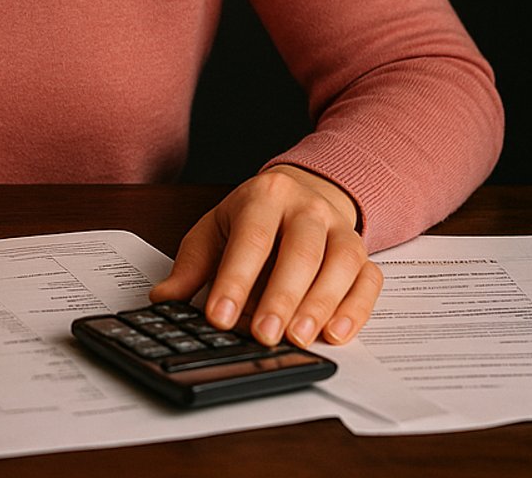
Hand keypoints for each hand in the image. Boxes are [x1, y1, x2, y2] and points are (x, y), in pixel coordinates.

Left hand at [150, 165, 380, 347]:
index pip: (251, 239)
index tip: (220, 317)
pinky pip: (368, 280)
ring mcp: (340, 228)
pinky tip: (336, 334)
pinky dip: (356, 309)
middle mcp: (308, 208)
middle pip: (301, 251)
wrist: (301, 192)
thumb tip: (163, 299)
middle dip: (282, 297)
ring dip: (321, 305)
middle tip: (264, 335)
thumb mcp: (215, 231)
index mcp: (265, 196)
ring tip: (298, 338)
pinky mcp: (363, 253)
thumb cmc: (253, 219)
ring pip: (341, 264)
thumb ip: (192, 267)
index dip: (236, 280)